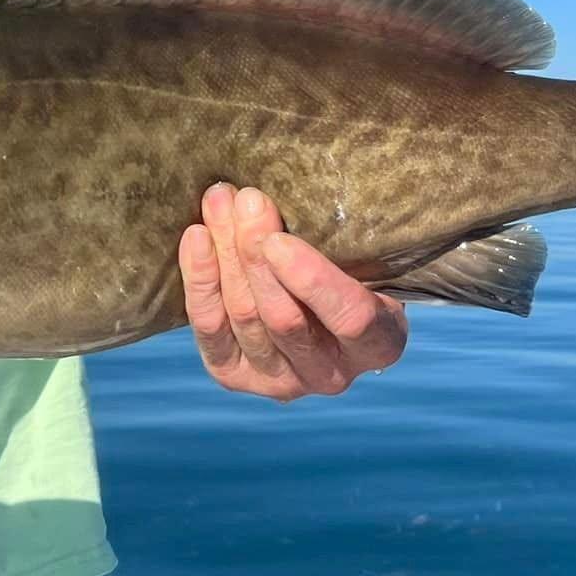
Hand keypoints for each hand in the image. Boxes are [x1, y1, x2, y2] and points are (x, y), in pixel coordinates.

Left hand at [179, 183, 408, 400]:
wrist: (316, 305)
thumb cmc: (350, 264)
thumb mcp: (363, 254)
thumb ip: (342, 237)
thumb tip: (289, 194)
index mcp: (379, 344)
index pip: (350, 319)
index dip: (313, 282)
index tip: (280, 240)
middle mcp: (331, 374)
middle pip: (285, 316)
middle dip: (257, 253)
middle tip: (245, 200)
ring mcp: (281, 381)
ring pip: (244, 317)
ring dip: (226, 254)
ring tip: (220, 202)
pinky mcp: (235, 375)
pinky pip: (211, 329)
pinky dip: (201, 281)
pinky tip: (197, 238)